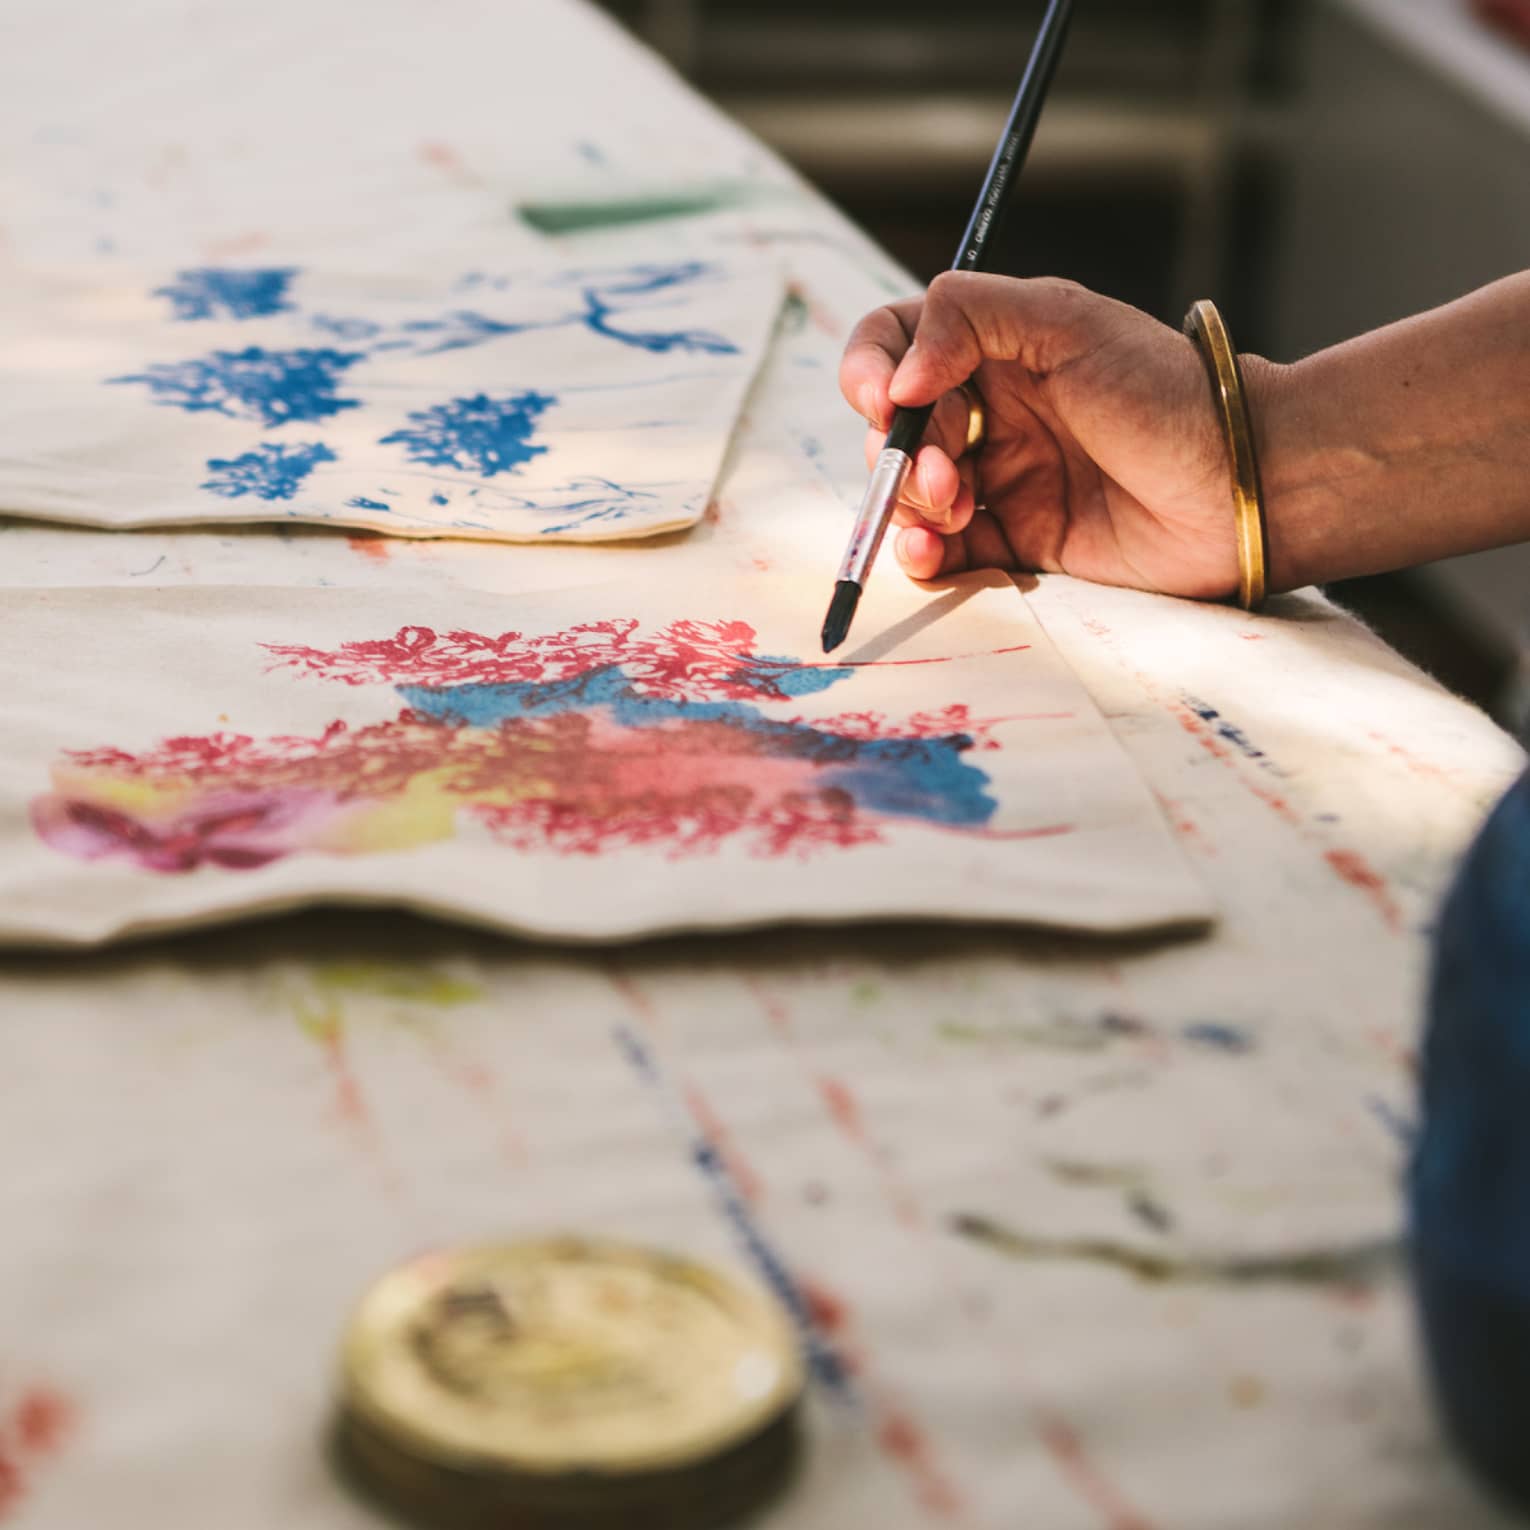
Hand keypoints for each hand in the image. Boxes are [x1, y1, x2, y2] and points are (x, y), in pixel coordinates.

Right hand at [839, 272, 1274, 598]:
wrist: (1236, 486)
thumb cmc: (1166, 394)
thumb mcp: (1066, 321)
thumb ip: (970, 317)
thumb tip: (899, 378)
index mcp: (993, 350)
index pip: (895, 344)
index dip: (869, 371)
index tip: (883, 402)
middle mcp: (988, 412)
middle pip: (894, 428)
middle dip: (902, 451)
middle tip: (950, 471)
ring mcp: (998, 479)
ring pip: (909, 493)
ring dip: (910, 501)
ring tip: (958, 507)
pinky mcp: (1015, 544)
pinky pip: (941, 553)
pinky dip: (920, 554)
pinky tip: (931, 553)